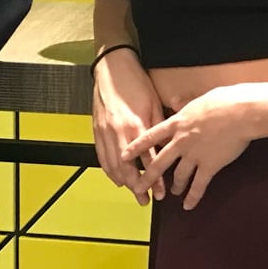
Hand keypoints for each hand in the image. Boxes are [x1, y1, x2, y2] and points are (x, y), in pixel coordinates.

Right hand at [91, 49, 166, 203]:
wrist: (112, 68)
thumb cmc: (136, 83)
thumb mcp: (154, 104)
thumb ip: (160, 129)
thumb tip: (170, 146)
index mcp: (136, 125)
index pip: (147, 160)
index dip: (154, 179)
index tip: (161, 192)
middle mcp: (119, 132)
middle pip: (127, 169)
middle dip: (137, 187)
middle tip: (146, 200)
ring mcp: (105, 132)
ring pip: (112, 166)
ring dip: (123, 182)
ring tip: (133, 192)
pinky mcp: (96, 130)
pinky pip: (101, 156)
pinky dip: (109, 170)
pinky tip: (116, 178)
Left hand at [125, 83, 267, 210]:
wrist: (241, 112)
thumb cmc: (222, 101)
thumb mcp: (197, 99)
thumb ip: (183, 102)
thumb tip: (174, 100)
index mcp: (177, 124)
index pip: (150, 137)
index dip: (136, 148)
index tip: (124, 156)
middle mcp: (181, 141)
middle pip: (159, 162)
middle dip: (147, 177)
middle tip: (138, 187)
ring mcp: (194, 155)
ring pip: (178, 175)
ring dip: (174, 186)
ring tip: (172, 193)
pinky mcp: (210, 165)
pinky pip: (199, 185)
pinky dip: (193, 196)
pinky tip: (188, 205)